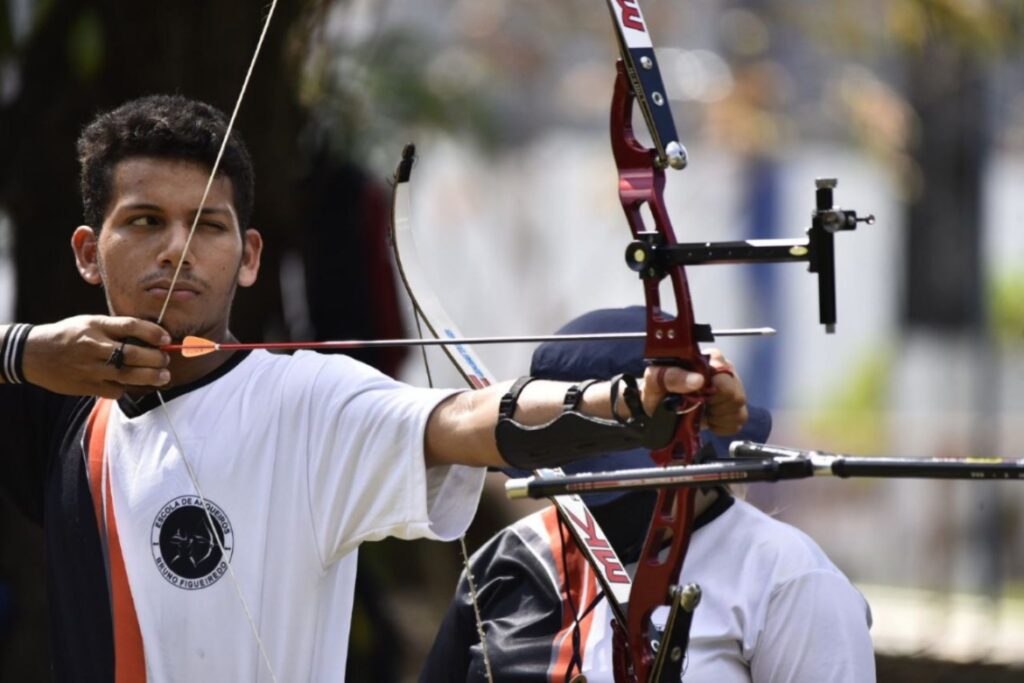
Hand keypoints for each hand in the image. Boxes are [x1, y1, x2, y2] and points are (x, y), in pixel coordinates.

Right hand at [21, 316, 171, 397]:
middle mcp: (93, 346)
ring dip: (150, 377)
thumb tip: (151, 337)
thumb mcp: (89, 323)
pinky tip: (135, 384)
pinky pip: (115, 390)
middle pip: (132, 354)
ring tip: (163, 376)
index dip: (153, 332)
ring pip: (127, 375)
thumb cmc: (68, 336)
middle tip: (166, 359)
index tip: (166, 338)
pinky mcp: (86, 386)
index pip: (130, 326)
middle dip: (155, 358)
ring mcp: (89, 368)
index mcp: (95, 326)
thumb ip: (116, 329)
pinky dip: (128, 387)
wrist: (33, 354)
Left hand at [640, 349, 747, 434]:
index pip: (725, 375)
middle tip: (697, 406)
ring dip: (716, 418)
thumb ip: (672, 375)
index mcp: (708, 359)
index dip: (712, 389)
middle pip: (736, 395)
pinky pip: (737, 423)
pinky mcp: (734, 409)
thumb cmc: (656, 390)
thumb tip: (698, 380)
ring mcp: (732, 390)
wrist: (655, 409)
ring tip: (700, 412)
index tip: (697, 395)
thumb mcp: (654, 380)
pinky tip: (707, 419)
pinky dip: (720, 426)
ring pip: (738, 411)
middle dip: (714, 406)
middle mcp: (725, 371)